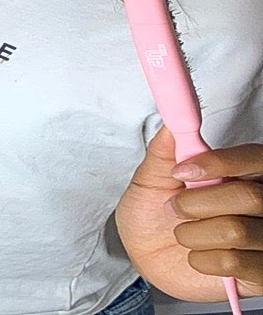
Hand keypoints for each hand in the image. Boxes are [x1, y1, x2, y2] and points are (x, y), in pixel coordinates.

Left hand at [116, 127, 262, 301]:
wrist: (146, 259)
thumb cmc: (153, 216)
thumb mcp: (151, 180)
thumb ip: (165, 152)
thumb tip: (172, 124)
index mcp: (243, 175)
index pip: (254, 158)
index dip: (220, 163)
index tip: (182, 172)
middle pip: (249, 196)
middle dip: (195, 204)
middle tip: (174, 209)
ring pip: (237, 230)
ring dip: (192, 234)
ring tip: (183, 234)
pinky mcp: (259, 272)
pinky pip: (233, 262)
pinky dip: (201, 259)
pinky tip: (198, 256)